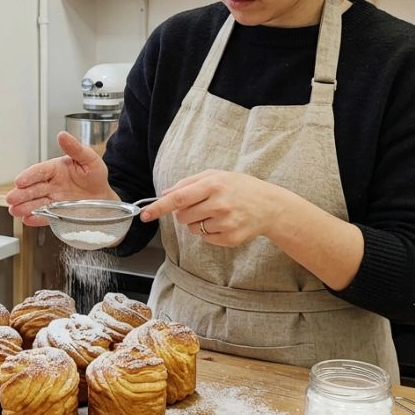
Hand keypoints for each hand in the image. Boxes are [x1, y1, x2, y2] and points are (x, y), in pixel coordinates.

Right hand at [5, 131, 117, 225]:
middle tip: (11, 198)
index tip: (19, 181)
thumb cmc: (95, 175)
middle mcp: (52, 184)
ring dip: (24, 207)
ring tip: (15, 211)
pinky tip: (27, 219)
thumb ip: (75, 148)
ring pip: (36, 202)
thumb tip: (62, 135)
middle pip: (33, 188)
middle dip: (21, 194)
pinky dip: (36, 219)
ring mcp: (53, 199)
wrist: (104, 196)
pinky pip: (46, 216)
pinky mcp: (57, 213)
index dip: (29, 176)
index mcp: (56, 169)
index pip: (39, 171)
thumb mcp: (89, 158)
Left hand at [137, 170, 301, 246]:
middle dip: (184, 213)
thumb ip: (188, 183)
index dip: (159, 207)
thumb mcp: (216, 176)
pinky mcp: (230, 238)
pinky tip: (224, 223)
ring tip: (217, 212)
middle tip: (201, 205)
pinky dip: (209, 232)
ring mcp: (225, 223)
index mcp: (213, 185)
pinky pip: (205, 238)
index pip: (178, 198)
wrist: (269, 206)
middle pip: (182, 216)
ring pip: (192, 229)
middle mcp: (219, 204)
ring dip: (197, 222)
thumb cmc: (239, 187)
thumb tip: (164, 193)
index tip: (145, 215)